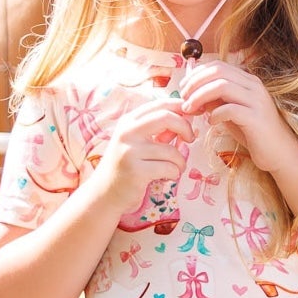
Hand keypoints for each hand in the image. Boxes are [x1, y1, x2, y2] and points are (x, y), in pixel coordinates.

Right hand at [87, 92, 194, 211]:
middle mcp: (127, 132)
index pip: (160, 104)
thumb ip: (159, 130)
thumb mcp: (139, 143)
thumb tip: (187, 117)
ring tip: (174, 168)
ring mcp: (130, 151)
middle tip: (190, 138)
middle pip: (166, 117)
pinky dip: (174, 174)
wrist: (104, 194)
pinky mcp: (136, 171)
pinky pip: (169, 168)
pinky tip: (166, 177)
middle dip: (185, 127)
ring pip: (172, 150)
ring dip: (180, 162)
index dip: (181, 107)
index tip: (192, 116)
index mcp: (129, 122)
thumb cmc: (127, 167)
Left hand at [177, 60, 297, 176]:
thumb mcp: (231, 112)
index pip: (218, 66)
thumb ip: (216, 100)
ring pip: (222, 86)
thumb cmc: (253, 133)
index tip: (183, 89)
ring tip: (190, 110)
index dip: (196, 74)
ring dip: (200, 96)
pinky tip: (210, 123)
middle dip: (194, 83)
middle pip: (218, 72)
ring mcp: (257, 101)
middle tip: (183, 98)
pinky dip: (215, 114)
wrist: (279, 153)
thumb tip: (192, 92)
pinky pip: (230, 109)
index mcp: (248, 81)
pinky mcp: (256, 118)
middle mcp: (254, 86)